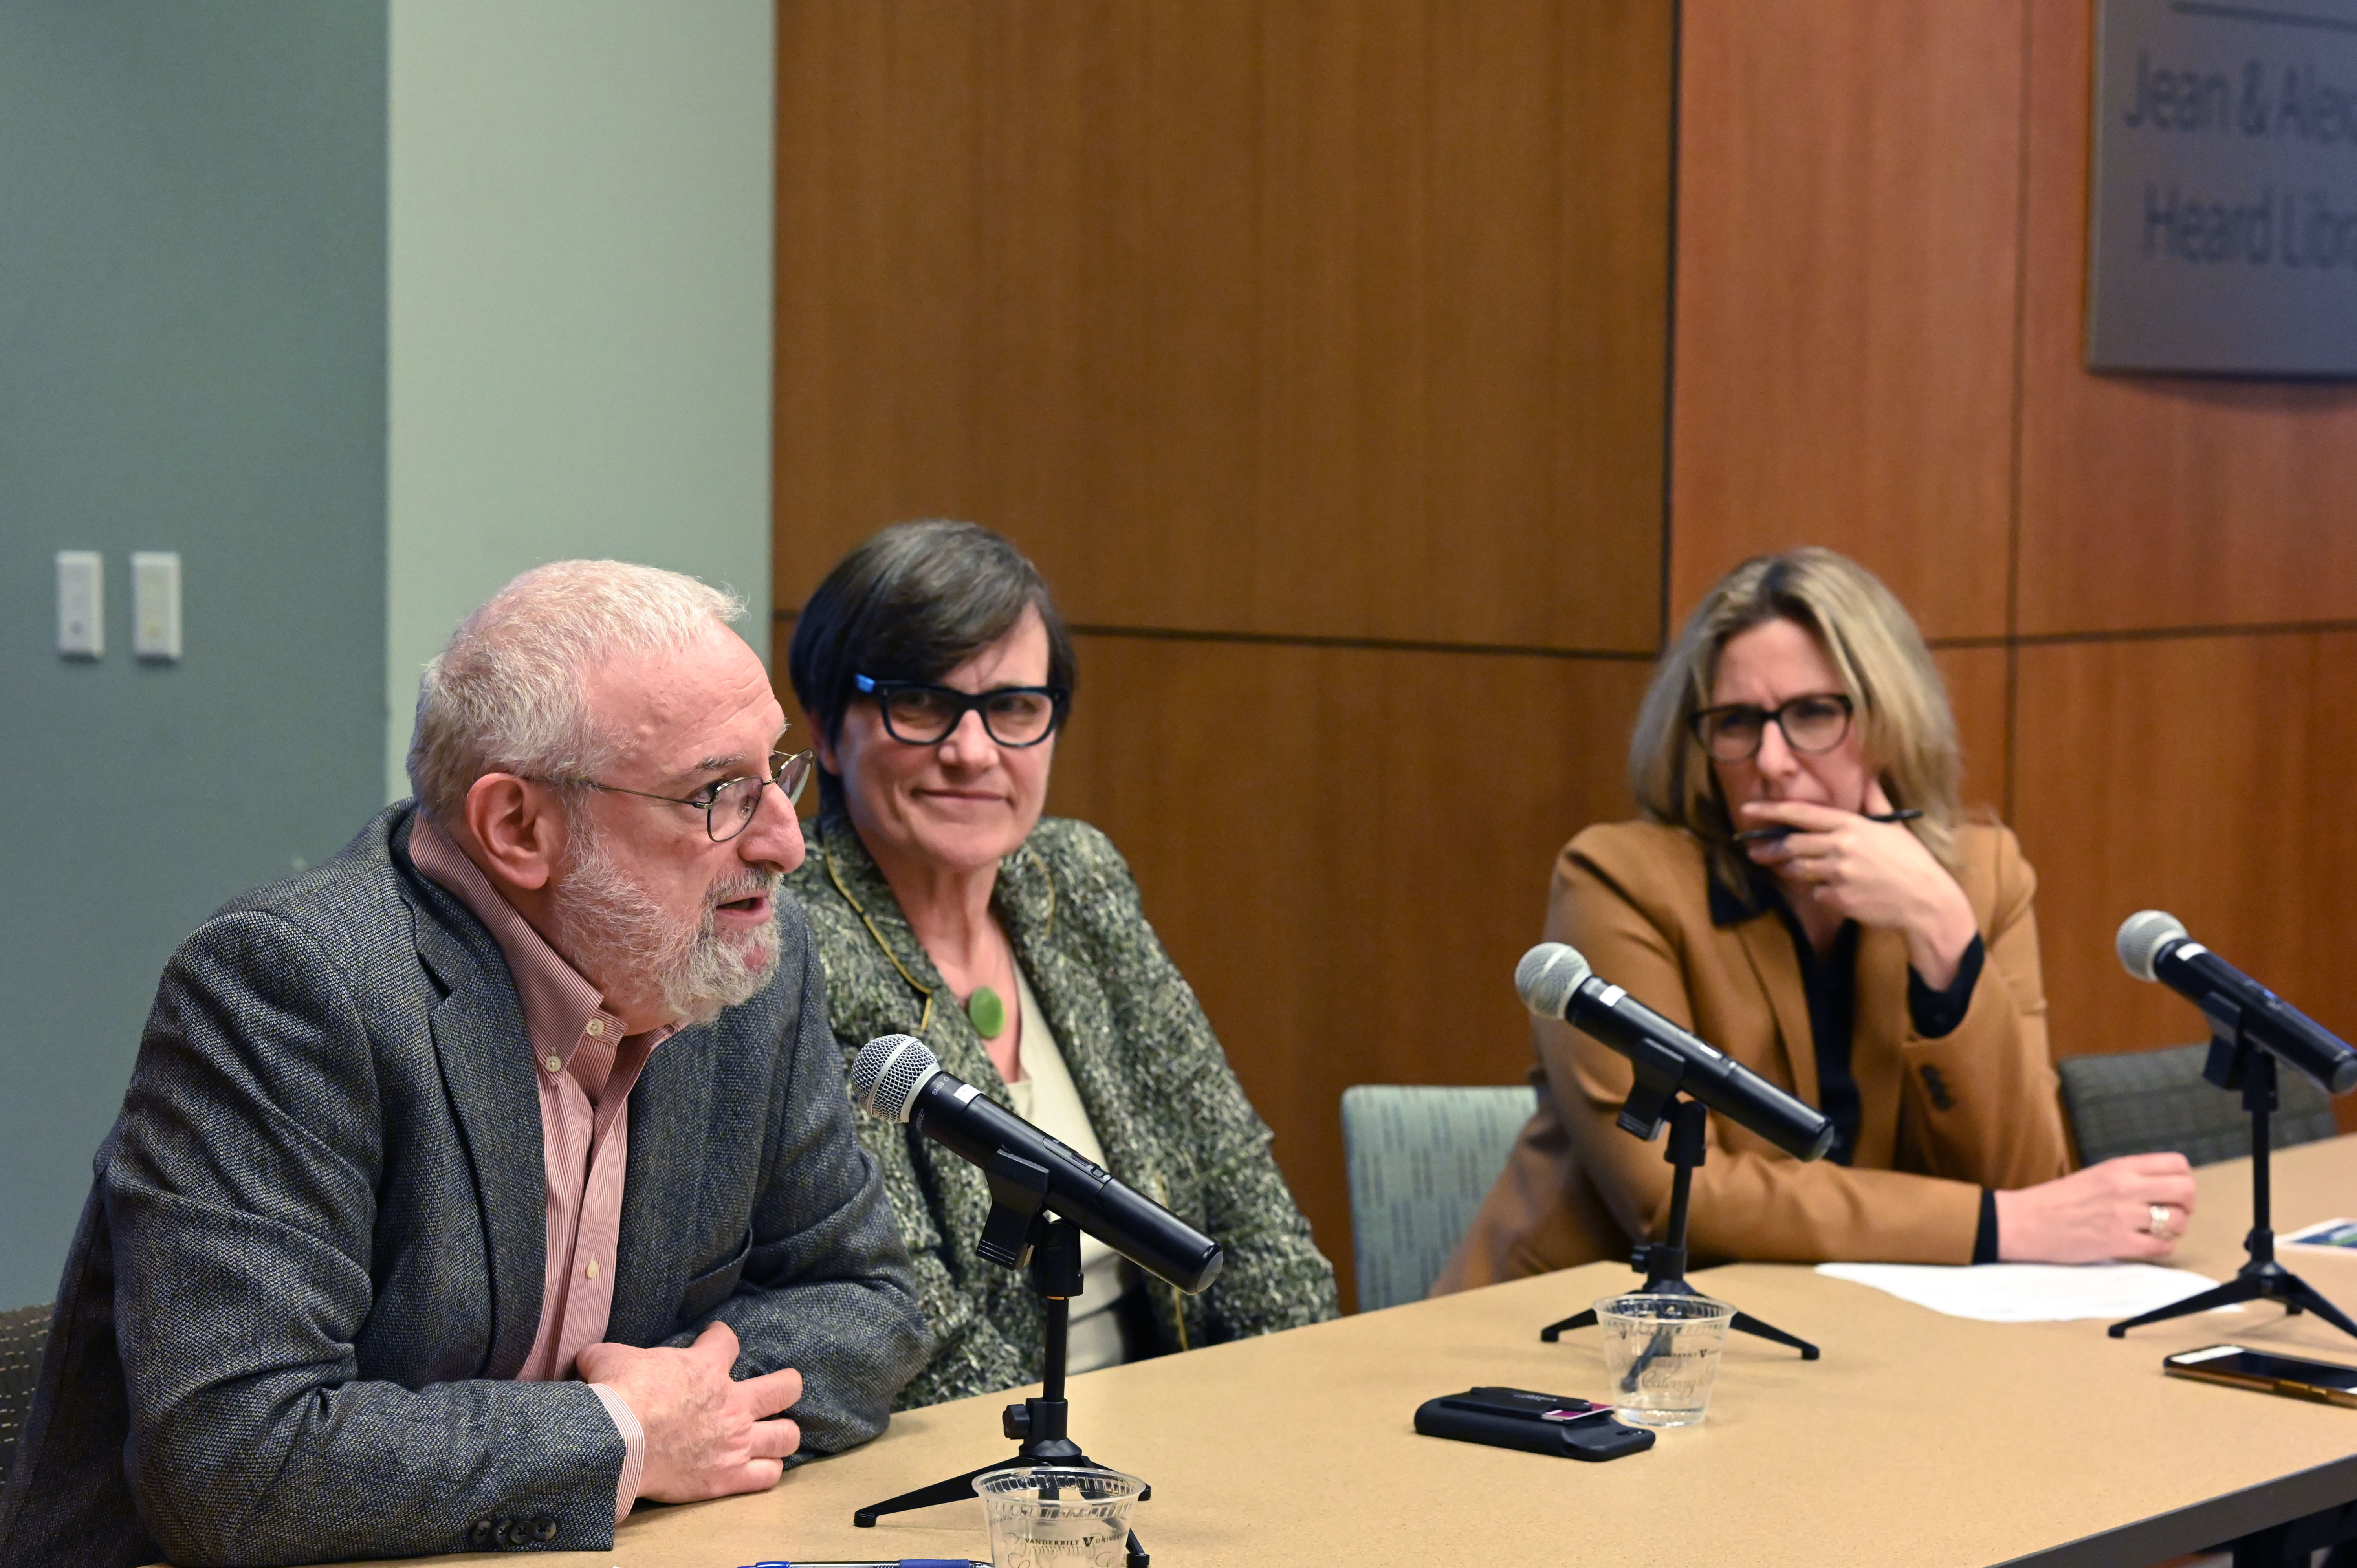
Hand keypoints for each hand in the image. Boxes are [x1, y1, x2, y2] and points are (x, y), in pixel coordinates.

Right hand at [576, 1320, 803, 1503]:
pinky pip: (767, 1476)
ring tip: (777, 1432)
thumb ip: (606, 1355)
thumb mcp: (608, 1359)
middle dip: (786, 1386)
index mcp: (706, 1367)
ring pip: (786, 1436)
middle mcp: (732, 1402)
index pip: (727, 1341)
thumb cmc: (616, 1396)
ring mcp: (735, 1441)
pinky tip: (762, 1468)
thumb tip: (588, 1358)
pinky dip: (767, 1472)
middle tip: (780, 1387)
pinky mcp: (728, 1476)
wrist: (618, 1443)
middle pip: (784, 1388)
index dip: (720, 1338)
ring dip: (783, 1433)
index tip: (715, 1340)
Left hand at [1737, 781, 1977, 985]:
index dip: (1771, 811)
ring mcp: (1838, 874)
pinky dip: (1824, 894)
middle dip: (1770, 848)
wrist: (1926, 901)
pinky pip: (1818, 895)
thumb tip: (1869, 777)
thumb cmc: (1911, 862)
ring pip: (1801, 871)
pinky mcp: (1839, 899)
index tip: (1748, 810)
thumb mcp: (1894, 827)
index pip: (1802, 814)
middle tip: (1754, 851)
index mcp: (1852, 825)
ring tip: (1805, 872)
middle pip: (1792, 845)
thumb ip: (1875, 802)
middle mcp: (1841, 847)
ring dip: (1797, 872)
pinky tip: (1844, 893)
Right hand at [1993, 1154, 2197, 1262]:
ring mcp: (2123, 1216)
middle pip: (2185, 1191)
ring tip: (2157, 1231)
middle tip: (2174, 1213)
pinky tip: (2147, 1245)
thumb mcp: (2096, 1175)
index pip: (2176, 1164)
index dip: (2184, 1179)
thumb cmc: (2058, 1200)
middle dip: (2187, 1205)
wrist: (2025, 1222)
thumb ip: (2129, 1177)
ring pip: (2177, 1222)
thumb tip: (2165, 1188)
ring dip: (2174, 1230)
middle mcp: (2125, 1188)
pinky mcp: (2119, 1243)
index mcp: (2119, 1167)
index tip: (2174, 1191)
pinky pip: (2162, 1248)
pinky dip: (2162, 1249)